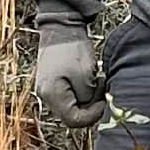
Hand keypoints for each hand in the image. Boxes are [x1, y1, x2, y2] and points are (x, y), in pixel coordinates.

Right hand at [33, 25, 103, 149]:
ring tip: (94, 81)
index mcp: (52, 95)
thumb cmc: (73, 49)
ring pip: (70, 107)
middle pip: (71, 116)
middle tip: (101, 88)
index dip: (93, 115)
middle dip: (90, 107)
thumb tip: (90, 107)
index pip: (74, 121)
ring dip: (86, 99)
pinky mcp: (51, 84)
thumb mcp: (86, 75)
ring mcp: (46, 90)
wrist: (60, 28)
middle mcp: (45, 96)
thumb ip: (87, 97)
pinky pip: (68, 97)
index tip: (104, 101)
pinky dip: (80, 92)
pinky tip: (86, 79)